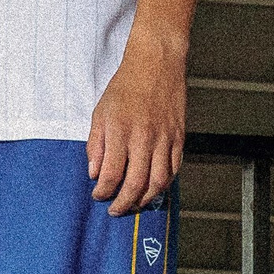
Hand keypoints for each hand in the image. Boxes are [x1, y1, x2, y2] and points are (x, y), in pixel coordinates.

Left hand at [87, 31, 185, 214]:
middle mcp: (143, 138)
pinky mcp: (179, 137)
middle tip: (116, 209)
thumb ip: (95, 144)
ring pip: (158, 181)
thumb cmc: (126, 85)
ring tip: (135, 202)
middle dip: (123, 203)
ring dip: (145, 198)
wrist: (156, 63)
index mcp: (120, 132)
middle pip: (135, 184)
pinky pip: (174, 169)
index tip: (98, 195)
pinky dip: (165, 183)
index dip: (103, 191)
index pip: (111, 174)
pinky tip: (154, 187)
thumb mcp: (100, 112)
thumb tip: (95, 172)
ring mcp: (164, 139)